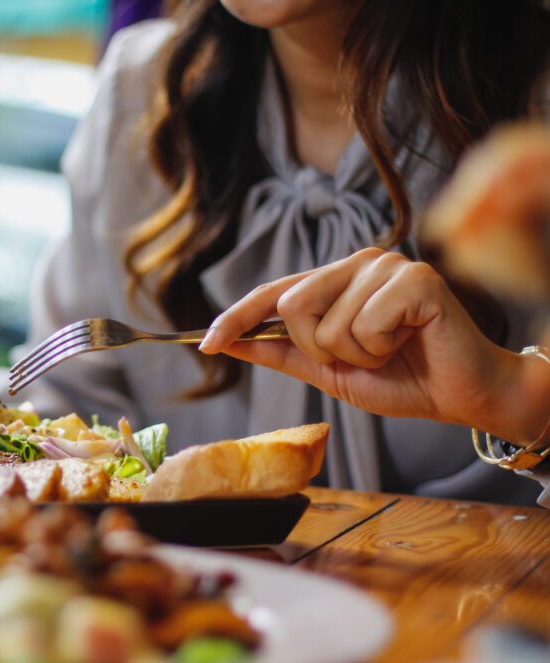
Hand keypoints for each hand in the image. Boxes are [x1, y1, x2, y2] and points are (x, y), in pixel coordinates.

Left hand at [198, 248, 549, 444]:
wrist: (461, 396)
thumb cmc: (401, 378)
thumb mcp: (328, 371)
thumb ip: (280, 354)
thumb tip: (228, 344)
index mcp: (335, 280)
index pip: (272, 293)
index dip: (236, 318)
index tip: (204, 345)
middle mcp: (357, 263)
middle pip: (292, 305)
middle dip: (319, 349)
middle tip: (363, 357)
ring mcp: (386, 266)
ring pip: (326, 322)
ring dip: (354, 355)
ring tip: (390, 350)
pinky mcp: (415, 278)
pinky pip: (364, 324)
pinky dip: (380, 348)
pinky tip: (409, 341)